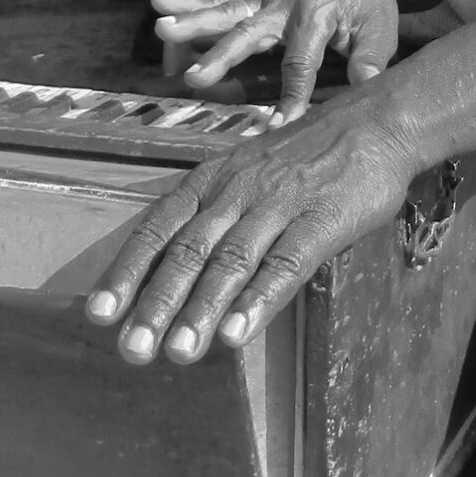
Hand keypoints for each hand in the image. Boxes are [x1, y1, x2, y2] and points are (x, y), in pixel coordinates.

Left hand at [84, 93, 423, 363]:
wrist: (377, 122)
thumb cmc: (309, 154)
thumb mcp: (249, 171)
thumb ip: (217, 214)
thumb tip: (178, 270)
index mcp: (213, 179)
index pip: (158, 227)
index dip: (127, 271)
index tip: (98, 315)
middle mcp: (237, 191)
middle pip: (187, 250)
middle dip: (156, 303)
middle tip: (131, 350)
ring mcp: (279, 204)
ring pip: (230, 261)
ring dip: (200, 309)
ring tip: (178, 354)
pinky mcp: (322, 220)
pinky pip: (285, 264)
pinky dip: (258, 300)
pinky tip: (237, 334)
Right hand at [153, 0, 400, 122]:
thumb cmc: (371, 3)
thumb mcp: (380, 30)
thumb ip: (369, 61)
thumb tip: (366, 89)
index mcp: (316, 15)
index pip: (301, 62)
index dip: (291, 95)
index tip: (278, 126)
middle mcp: (285, 6)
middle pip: (249, 34)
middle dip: (221, 56)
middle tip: (193, 76)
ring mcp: (267, 3)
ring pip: (227, 14)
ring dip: (193, 22)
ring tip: (159, 27)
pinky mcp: (258, 4)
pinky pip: (222, 5)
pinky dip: (191, 3)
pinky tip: (159, 2)